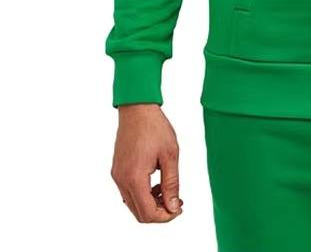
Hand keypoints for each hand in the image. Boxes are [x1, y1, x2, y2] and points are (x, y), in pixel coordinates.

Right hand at [111, 104, 182, 222]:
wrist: (137, 109)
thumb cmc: (156, 127)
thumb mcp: (170, 155)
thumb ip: (172, 184)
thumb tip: (173, 207)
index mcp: (134, 178)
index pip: (147, 213)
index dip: (165, 216)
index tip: (179, 208)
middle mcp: (121, 180)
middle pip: (138, 213)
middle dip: (159, 212)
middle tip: (177, 201)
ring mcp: (117, 176)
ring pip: (132, 204)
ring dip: (150, 203)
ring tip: (168, 190)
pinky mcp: (117, 170)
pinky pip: (128, 192)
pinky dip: (142, 194)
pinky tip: (156, 183)